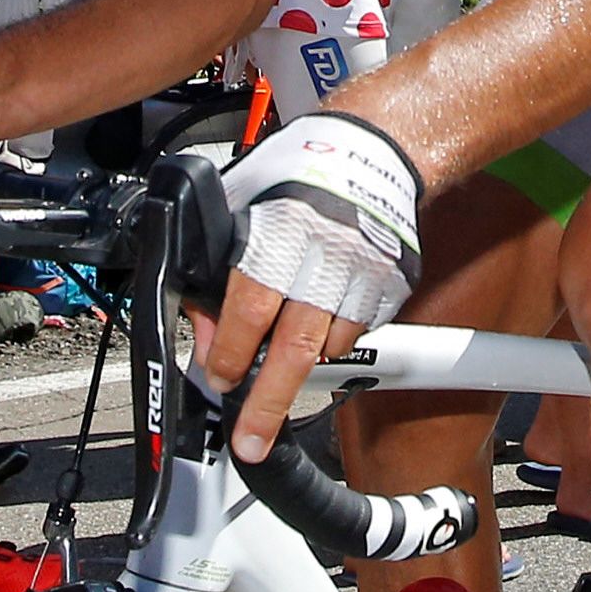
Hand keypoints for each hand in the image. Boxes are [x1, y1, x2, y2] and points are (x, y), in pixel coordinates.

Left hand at [198, 113, 421, 461]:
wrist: (371, 148)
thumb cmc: (294, 171)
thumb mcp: (237, 204)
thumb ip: (215, 266)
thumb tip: (202, 329)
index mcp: (276, 234)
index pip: (247, 310)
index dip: (227, 353)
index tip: (217, 378)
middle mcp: (321, 260)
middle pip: (292, 350)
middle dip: (267, 405)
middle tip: (249, 443)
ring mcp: (360, 277)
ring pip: (327, 350)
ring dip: (299, 380)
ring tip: (274, 402)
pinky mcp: (388, 286)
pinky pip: (356, 333)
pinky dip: (333, 346)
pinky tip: (313, 342)